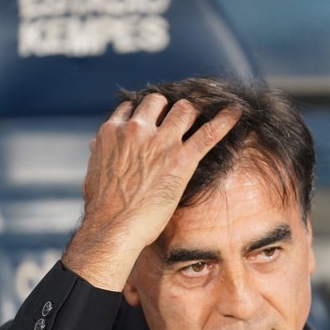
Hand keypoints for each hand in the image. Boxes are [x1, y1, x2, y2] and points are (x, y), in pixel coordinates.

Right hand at [63, 94, 239, 290]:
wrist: (113, 228)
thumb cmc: (102, 207)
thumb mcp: (93, 172)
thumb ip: (99, 152)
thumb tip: (95, 143)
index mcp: (113, 131)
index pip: (132, 107)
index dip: (144, 112)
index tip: (152, 117)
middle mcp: (137, 129)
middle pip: (159, 101)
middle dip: (168, 108)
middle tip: (177, 118)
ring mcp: (161, 142)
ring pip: (184, 108)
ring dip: (192, 113)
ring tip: (199, 119)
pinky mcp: (181, 159)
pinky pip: (208, 132)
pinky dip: (225, 120)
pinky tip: (235, 111)